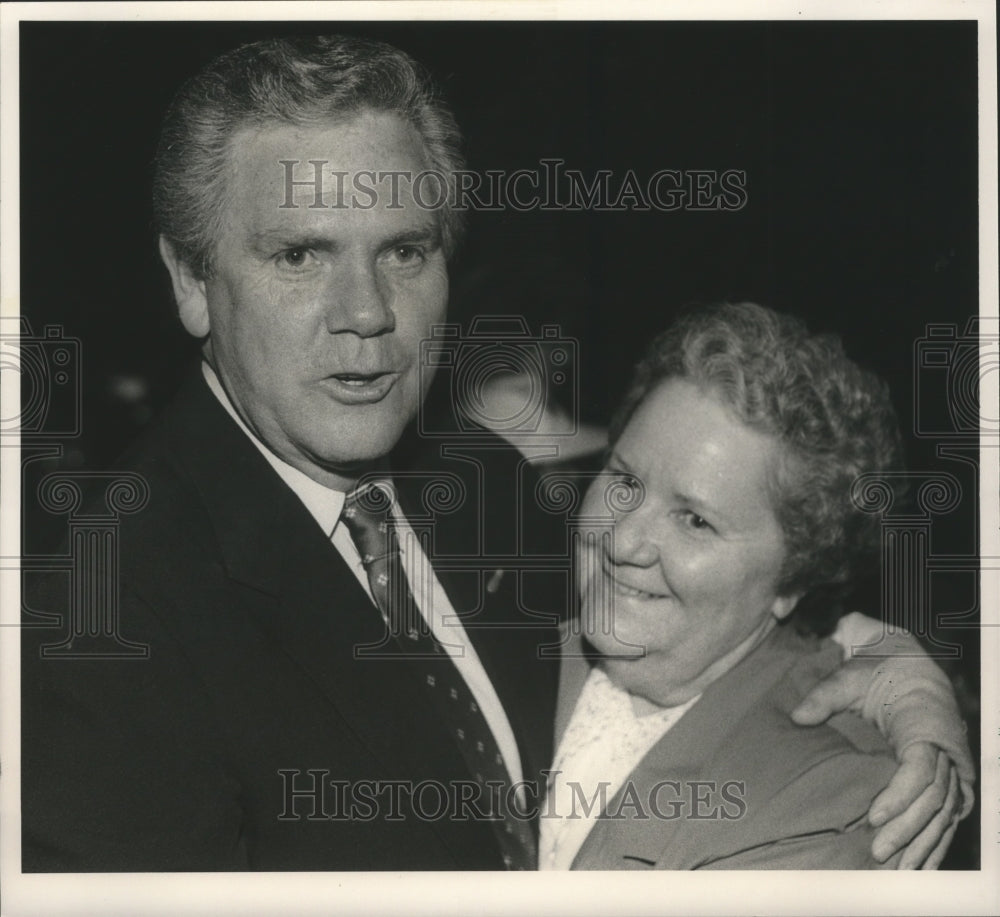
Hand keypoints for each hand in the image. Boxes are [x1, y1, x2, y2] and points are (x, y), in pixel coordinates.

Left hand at [791, 654, 972, 867]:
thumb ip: (826, 694)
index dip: (901, 796)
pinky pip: (946, 819)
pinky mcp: (951, 783)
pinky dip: (933, 845)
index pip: (922, 770)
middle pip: (934, 801)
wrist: (912, 670)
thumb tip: (797, 716)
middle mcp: (947, 752)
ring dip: (920, 846)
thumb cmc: (881, 672)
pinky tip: (916, 868)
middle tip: (876, 853)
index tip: (873, 816)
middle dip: (907, 830)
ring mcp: (953, 770)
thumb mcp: (852, 675)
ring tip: (894, 873)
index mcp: (927, 726)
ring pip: (943, 816)